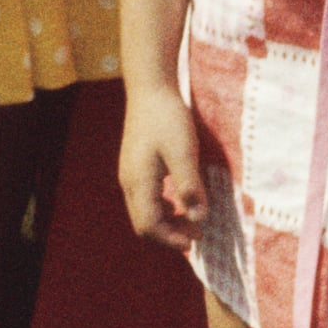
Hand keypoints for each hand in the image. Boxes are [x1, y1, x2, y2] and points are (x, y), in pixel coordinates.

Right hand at [118, 82, 208, 249]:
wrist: (150, 88)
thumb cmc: (167, 118)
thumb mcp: (184, 151)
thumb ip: (189, 186)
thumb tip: (198, 218)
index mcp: (138, 181)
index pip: (149, 225)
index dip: (171, 239)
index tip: (197, 239)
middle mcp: (129, 182)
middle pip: (143, 224)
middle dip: (169, 235)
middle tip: (197, 232)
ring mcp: (129, 174)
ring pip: (143, 212)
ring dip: (166, 223)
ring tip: (192, 219)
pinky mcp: (134, 166)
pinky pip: (144, 199)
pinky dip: (162, 209)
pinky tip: (179, 201)